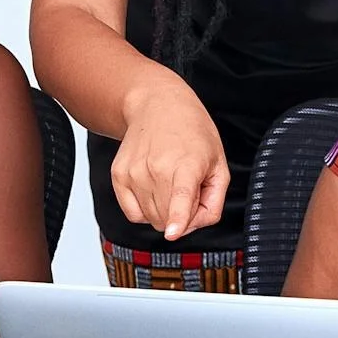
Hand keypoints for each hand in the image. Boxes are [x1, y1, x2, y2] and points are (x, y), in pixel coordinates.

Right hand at [113, 79, 228, 240]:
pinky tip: (154, 187)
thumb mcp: (219, 164)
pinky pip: (133, 213)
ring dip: (164, 211)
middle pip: (168, 219)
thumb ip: (214, 201)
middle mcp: (156, 167)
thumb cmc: (192, 133)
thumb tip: (191, 226)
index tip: (172, 232)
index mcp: (187, 163)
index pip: (180, 195)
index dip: (177, 218)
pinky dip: (146, 209)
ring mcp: (134, 172)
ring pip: (151, 219)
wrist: (157, 105)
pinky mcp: (118, 175)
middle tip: (188, 189)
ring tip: (170, 181)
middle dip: (182, 215)